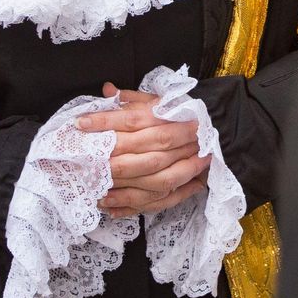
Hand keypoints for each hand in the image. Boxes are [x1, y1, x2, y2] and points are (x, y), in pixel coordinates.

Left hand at [74, 83, 208, 215]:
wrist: (217, 135)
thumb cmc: (183, 116)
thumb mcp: (160, 101)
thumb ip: (133, 98)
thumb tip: (107, 89)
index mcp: (167, 117)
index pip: (133, 118)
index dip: (106, 121)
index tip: (80, 124)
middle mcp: (175, 142)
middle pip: (141, 152)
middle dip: (111, 158)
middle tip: (83, 162)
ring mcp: (181, 167)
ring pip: (151, 181)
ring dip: (121, 187)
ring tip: (93, 188)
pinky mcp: (182, 187)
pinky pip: (158, 202)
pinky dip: (132, 207)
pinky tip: (109, 208)